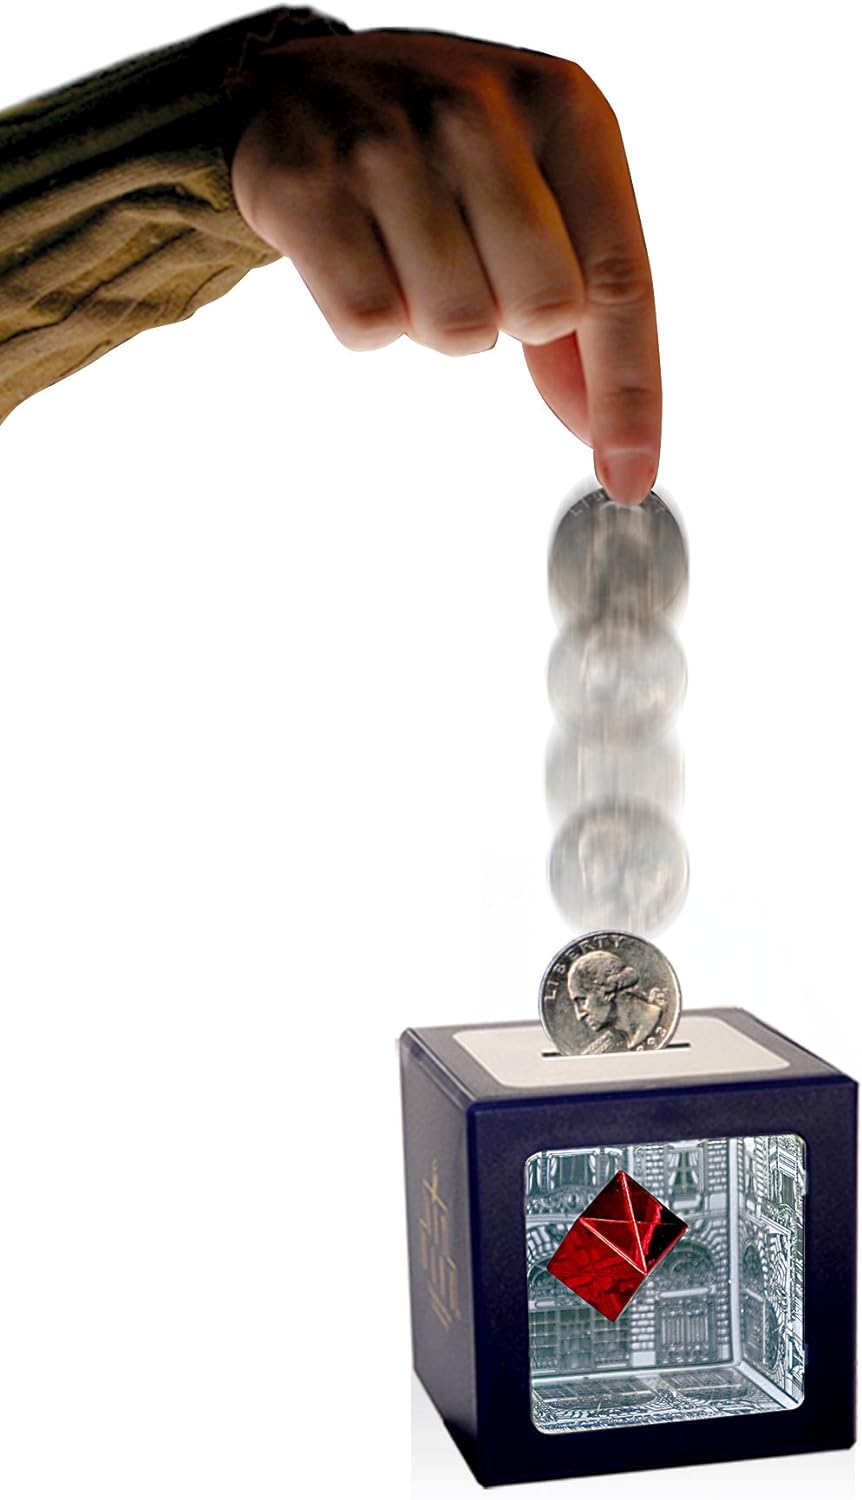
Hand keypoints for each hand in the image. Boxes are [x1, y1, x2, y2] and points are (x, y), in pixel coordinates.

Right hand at [230, 28, 660, 503]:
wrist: (297, 86)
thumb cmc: (436, 149)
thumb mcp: (532, 187)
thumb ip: (580, 301)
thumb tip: (603, 429)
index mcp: (564, 106)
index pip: (619, 279)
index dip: (629, 391)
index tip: (630, 476)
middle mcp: (481, 111)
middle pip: (541, 312)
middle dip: (509, 319)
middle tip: (470, 262)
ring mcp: (389, 145)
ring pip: (457, 331)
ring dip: (435, 321)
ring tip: (409, 250)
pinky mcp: (309, 189)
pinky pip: (370, 327)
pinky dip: (367, 318)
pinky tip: (359, 253)